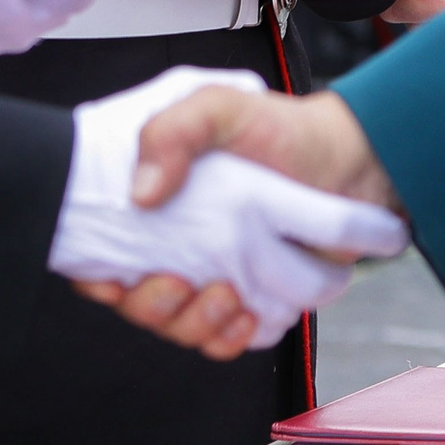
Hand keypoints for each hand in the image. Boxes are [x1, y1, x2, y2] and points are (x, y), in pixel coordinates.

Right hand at [54, 70, 406, 355]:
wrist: (349, 159)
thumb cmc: (280, 127)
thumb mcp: (219, 104)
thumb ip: (173, 132)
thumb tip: (141, 194)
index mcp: (158, 197)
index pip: (102, 249)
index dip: (96, 276)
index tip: (110, 280)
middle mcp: (180, 239)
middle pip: (138, 299)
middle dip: (152, 305)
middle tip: (178, 283)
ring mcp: (217, 272)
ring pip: (180, 326)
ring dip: (195, 323)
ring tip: (226, 296)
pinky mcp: (253, 299)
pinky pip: (226, 341)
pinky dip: (229, 339)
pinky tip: (245, 316)